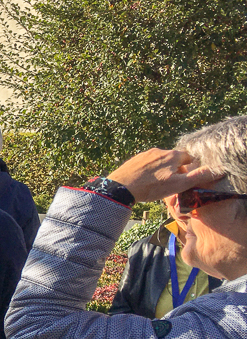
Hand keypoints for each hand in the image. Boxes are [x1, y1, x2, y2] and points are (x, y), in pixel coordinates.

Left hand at [107, 148, 223, 202]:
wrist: (121, 187)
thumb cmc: (151, 187)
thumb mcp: (179, 184)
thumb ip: (198, 176)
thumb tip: (217, 170)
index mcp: (172, 155)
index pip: (188, 157)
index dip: (189, 169)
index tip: (185, 179)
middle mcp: (159, 151)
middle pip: (174, 159)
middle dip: (175, 170)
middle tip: (171, 184)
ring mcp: (145, 154)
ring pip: (159, 162)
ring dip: (162, 170)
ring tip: (157, 184)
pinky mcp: (134, 160)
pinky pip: (146, 164)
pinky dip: (149, 172)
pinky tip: (145, 182)